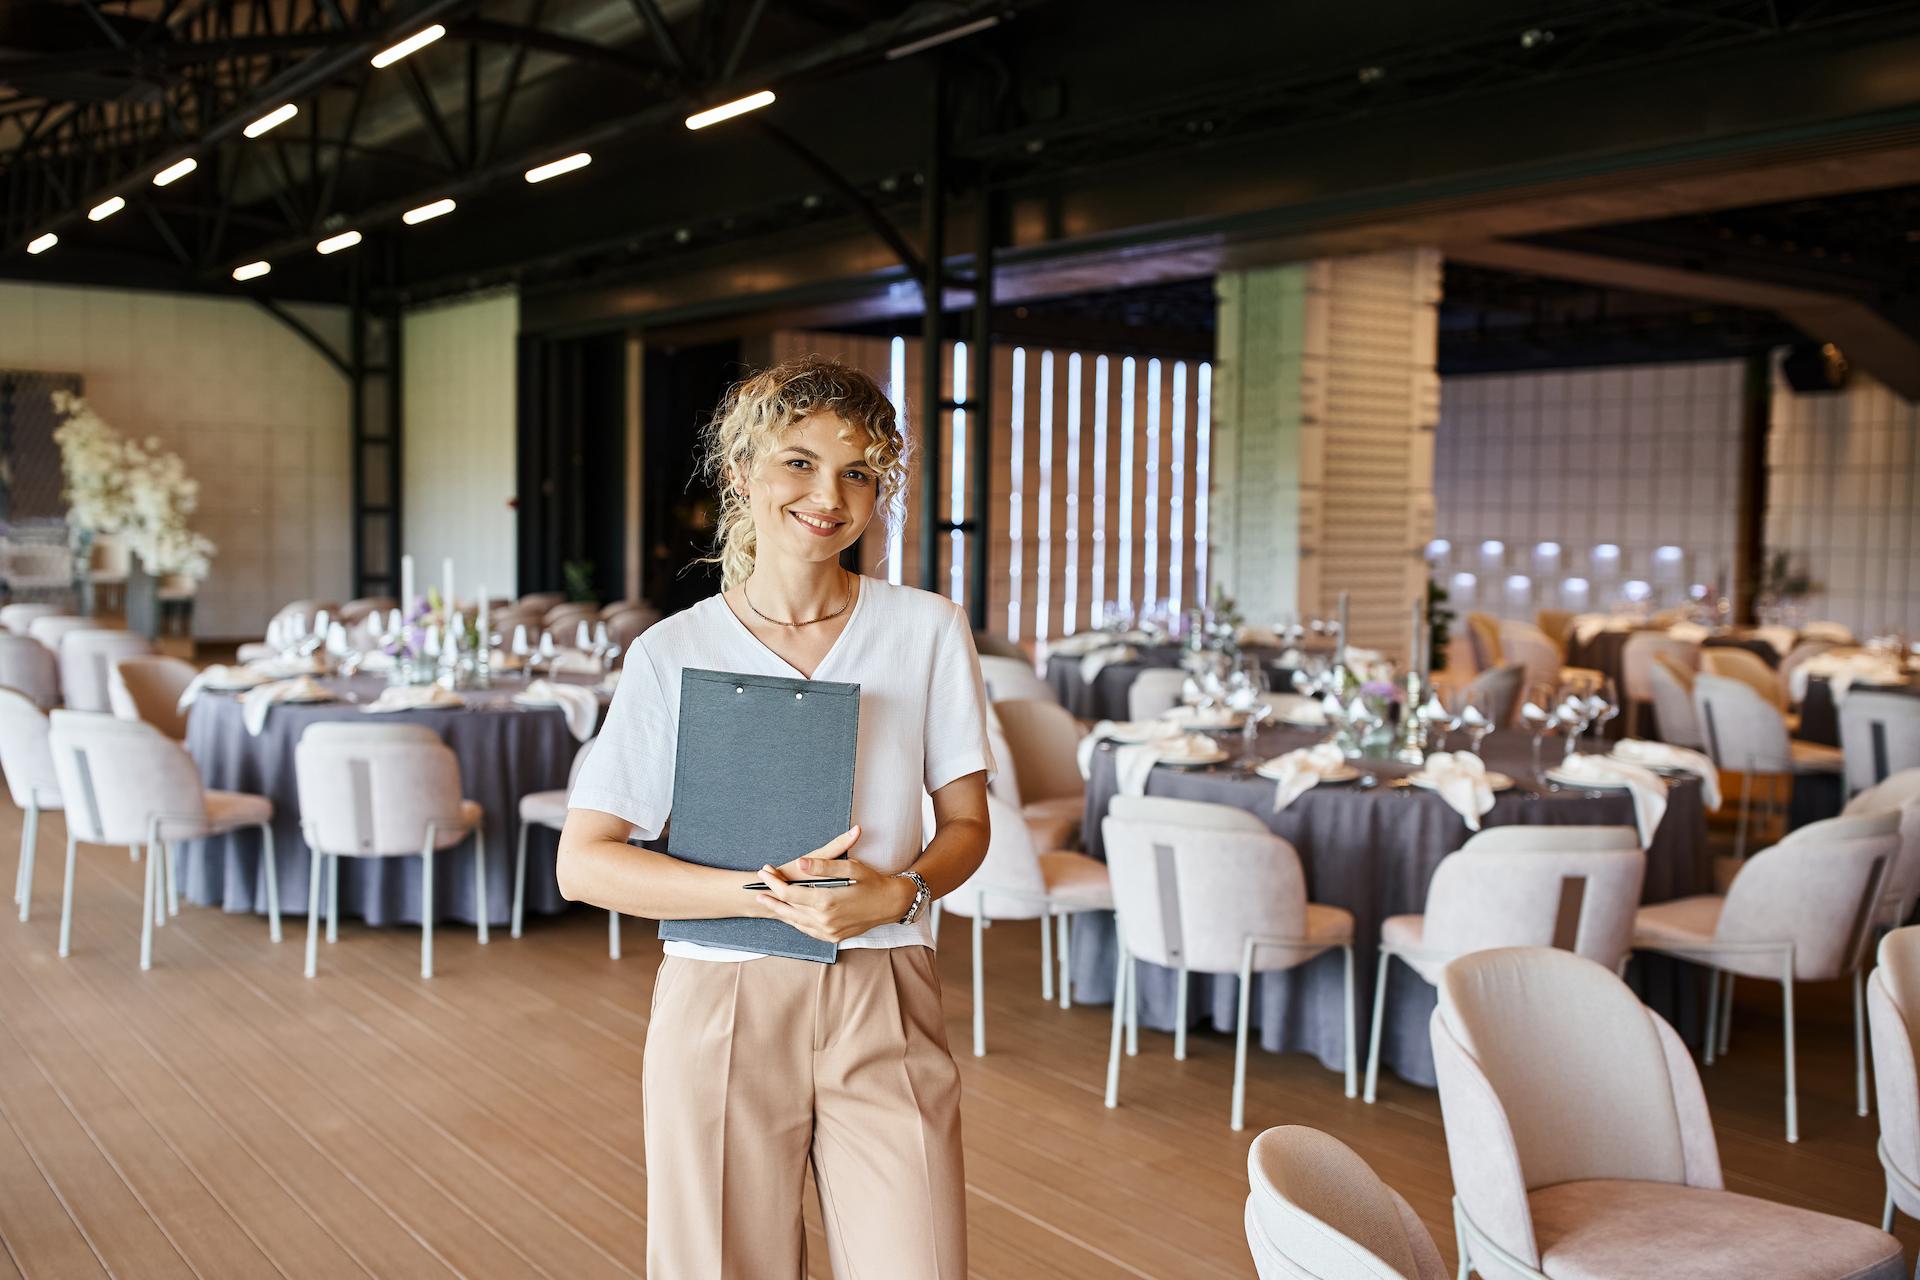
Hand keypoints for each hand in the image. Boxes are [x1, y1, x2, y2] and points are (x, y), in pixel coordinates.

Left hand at [752, 825, 915, 943]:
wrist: (892, 904)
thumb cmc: (872, 882)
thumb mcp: (850, 868)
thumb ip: (822, 866)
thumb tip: (800, 863)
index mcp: (826, 901)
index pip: (790, 893)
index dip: (773, 883)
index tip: (763, 872)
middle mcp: (825, 920)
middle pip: (788, 909)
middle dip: (771, 897)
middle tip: (756, 889)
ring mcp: (829, 931)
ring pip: (796, 922)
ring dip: (780, 911)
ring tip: (767, 901)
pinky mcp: (833, 937)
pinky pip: (807, 930)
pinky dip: (795, 921)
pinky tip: (790, 914)